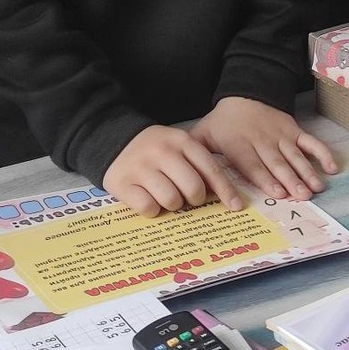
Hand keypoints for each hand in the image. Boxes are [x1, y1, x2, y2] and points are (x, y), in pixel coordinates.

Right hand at [106, 124, 240, 214]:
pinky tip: (147, 198)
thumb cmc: (155, 150)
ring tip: (164, 195)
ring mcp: (141, 167)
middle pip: (193, 188)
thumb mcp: (178, 147)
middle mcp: (162, 152)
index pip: (210, 169)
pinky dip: (151, 209)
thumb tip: (226, 195)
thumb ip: (199, 165)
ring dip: (171, 204)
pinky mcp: (122, 183)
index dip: (226, 190)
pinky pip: (148, 208)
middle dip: (194, 199)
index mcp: (181, 141)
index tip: (236, 206)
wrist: (113, 140)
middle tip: (187, 197)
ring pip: (171, 200)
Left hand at [190, 97, 335, 202]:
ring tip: (316, 188)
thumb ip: (196, 154)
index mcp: (239, 144)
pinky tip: (332, 168)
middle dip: (290, 179)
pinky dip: (322, 154)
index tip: (277, 192)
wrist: (245, 92)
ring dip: (307, 172)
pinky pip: (311, 142)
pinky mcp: (294, 131)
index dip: (265, 178)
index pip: (253, 164)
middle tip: (301, 196)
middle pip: (277, 163)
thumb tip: (185, 176)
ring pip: (295, 156)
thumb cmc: (223, 122)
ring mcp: (281, 136)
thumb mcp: (204, 134)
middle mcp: (262, 141)